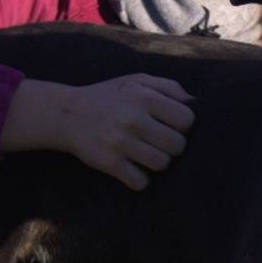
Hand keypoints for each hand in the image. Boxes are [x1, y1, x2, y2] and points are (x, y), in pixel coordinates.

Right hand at [60, 75, 194, 188]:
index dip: (181, 125)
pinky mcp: (110, 163)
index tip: (169, 125)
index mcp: (144, 97)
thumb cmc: (109, 97)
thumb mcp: (136, 80)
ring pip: (162, 164)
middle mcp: (134, 119)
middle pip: (178, 145)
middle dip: (171, 146)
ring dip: (156, 161)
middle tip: (157, 141)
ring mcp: (122, 142)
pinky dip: (139, 179)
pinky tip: (133, 168)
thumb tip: (194, 102)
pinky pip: (141, 182)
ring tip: (145, 153)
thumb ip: (168, 86)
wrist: (67, 114)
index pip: (186, 120)